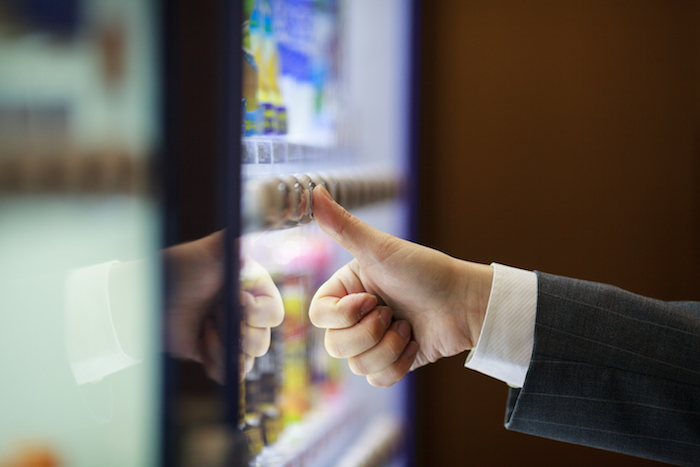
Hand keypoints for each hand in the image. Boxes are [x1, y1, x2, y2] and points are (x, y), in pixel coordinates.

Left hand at [165, 231, 283, 382]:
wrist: (148, 297)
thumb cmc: (180, 268)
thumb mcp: (208, 251)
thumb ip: (230, 243)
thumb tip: (247, 239)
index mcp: (254, 291)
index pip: (273, 313)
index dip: (257, 313)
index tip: (237, 300)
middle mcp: (247, 314)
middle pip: (264, 341)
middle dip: (240, 334)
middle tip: (215, 317)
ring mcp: (232, 336)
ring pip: (249, 360)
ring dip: (225, 349)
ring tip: (204, 331)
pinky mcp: (216, 354)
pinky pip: (231, 373)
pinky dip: (217, 365)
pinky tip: (201, 347)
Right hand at [309, 186, 492, 386]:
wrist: (465, 303)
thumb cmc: (425, 271)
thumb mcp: (380, 248)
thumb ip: (343, 225)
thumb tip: (313, 190)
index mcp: (347, 289)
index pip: (319, 316)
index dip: (343, 315)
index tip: (372, 299)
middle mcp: (356, 316)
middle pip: (334, 346)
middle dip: (370, 334)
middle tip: (393, 314)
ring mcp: (373, 340)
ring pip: (356, 365)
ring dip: (388, 348)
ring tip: (408, 328)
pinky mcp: (391, 361)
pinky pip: (376, 380)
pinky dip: (398, 365)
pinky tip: (414, 343)